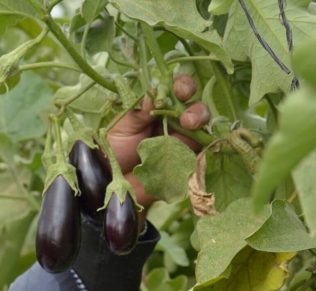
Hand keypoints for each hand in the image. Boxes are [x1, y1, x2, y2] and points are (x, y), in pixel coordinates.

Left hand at [107, 75, 209, 205]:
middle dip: (194, 104)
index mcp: (156, 107)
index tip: (178, 90)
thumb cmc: (113, 149)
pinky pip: (201, 144)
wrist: (113, 179)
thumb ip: (140, 111)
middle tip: (185, 115)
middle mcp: (172, 119)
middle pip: (194, 103)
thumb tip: (155, 91)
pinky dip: (202, 137)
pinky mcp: (186, 155)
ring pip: (201, 121)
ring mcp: (181, 136)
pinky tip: (195, 137)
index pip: (175, 89)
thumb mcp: (123, 126)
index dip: (181, 85)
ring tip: (189, 124)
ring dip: (199, 117)